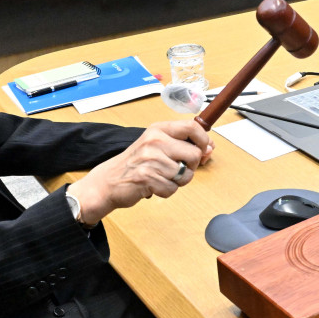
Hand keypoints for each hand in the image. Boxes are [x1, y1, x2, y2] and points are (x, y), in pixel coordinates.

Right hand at [68, 120, 213, 224]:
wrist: (108, 181)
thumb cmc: (136, 163)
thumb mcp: (157, 146)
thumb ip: (183, 144)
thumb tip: (210, 148)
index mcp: (158, 130)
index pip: (192, 126)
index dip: (203, 139)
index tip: (204, 149)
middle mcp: (155, 141)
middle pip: (193, 154)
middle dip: (190, 167)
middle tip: (176, 169)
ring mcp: (151, 159)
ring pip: (185, 174)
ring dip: (177, 182)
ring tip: (161, 177)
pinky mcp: (147, 178)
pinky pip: (173, 189)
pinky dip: (166, 191)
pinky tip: (154, 185)